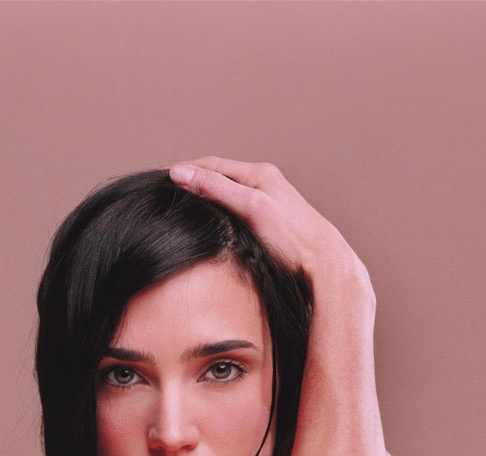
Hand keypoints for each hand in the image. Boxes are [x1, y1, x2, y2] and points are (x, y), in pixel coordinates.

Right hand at [168, 156, 363, 283]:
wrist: (324, 262)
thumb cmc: (291, 237)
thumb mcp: (250, 207)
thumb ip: (216, 188)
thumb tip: (180, 173)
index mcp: (259, 173)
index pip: (211, 164)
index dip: (185, 170)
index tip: (161, 178)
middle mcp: (264, 182)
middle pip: (219, 175)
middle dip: (192, 179)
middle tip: (166, 190)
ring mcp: (267, 199)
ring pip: (227, 191)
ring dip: (204, 194)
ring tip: (182, 203)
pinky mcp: (269, 218)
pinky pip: (235, 206)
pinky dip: (217, 208)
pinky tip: (210, 220)